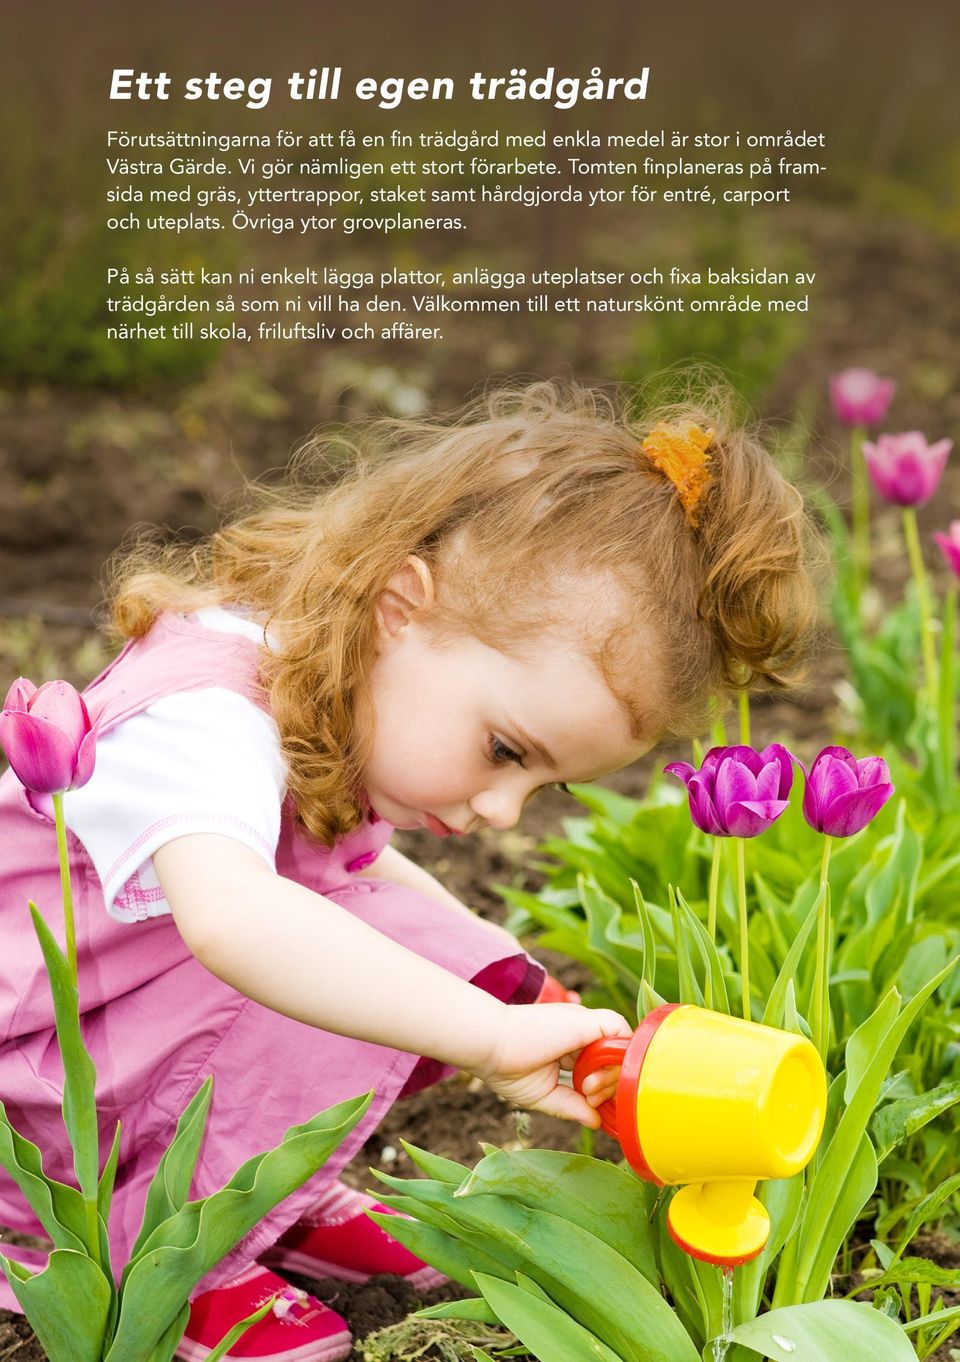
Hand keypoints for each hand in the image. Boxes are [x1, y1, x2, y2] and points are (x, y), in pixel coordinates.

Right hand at [468, 1002, 631, 1125]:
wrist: (490, 1046)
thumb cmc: (507, 1067)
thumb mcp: (544, 1094)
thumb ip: (571, 1106)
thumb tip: (596, 1121)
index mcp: (570, 1046)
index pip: (603, 1064)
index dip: (604, 1086)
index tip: (590, 1103)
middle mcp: (581, 1031)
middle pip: (617, 1057)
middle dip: (611, 1083)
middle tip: (589, 1096)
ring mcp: (584, 1024)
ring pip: (623, 1045)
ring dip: (612, 1074)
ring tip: (587, 1088)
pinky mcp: (586, 1020)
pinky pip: (621, 1031)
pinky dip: (616, 1056)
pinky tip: (594, 1076)